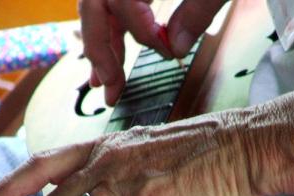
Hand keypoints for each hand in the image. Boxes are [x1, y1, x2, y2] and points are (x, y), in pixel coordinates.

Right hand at [79, 0, 224, 104]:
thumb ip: (199, 9)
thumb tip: (175, 48)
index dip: (141, 30)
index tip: (165, 51)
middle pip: (95, 4)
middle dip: (100, 50)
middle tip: (111, 89)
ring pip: (98, 4)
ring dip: (100, 43)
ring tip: (104, 80)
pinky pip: (112, 0)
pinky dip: (112, 27)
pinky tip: (113, 51)